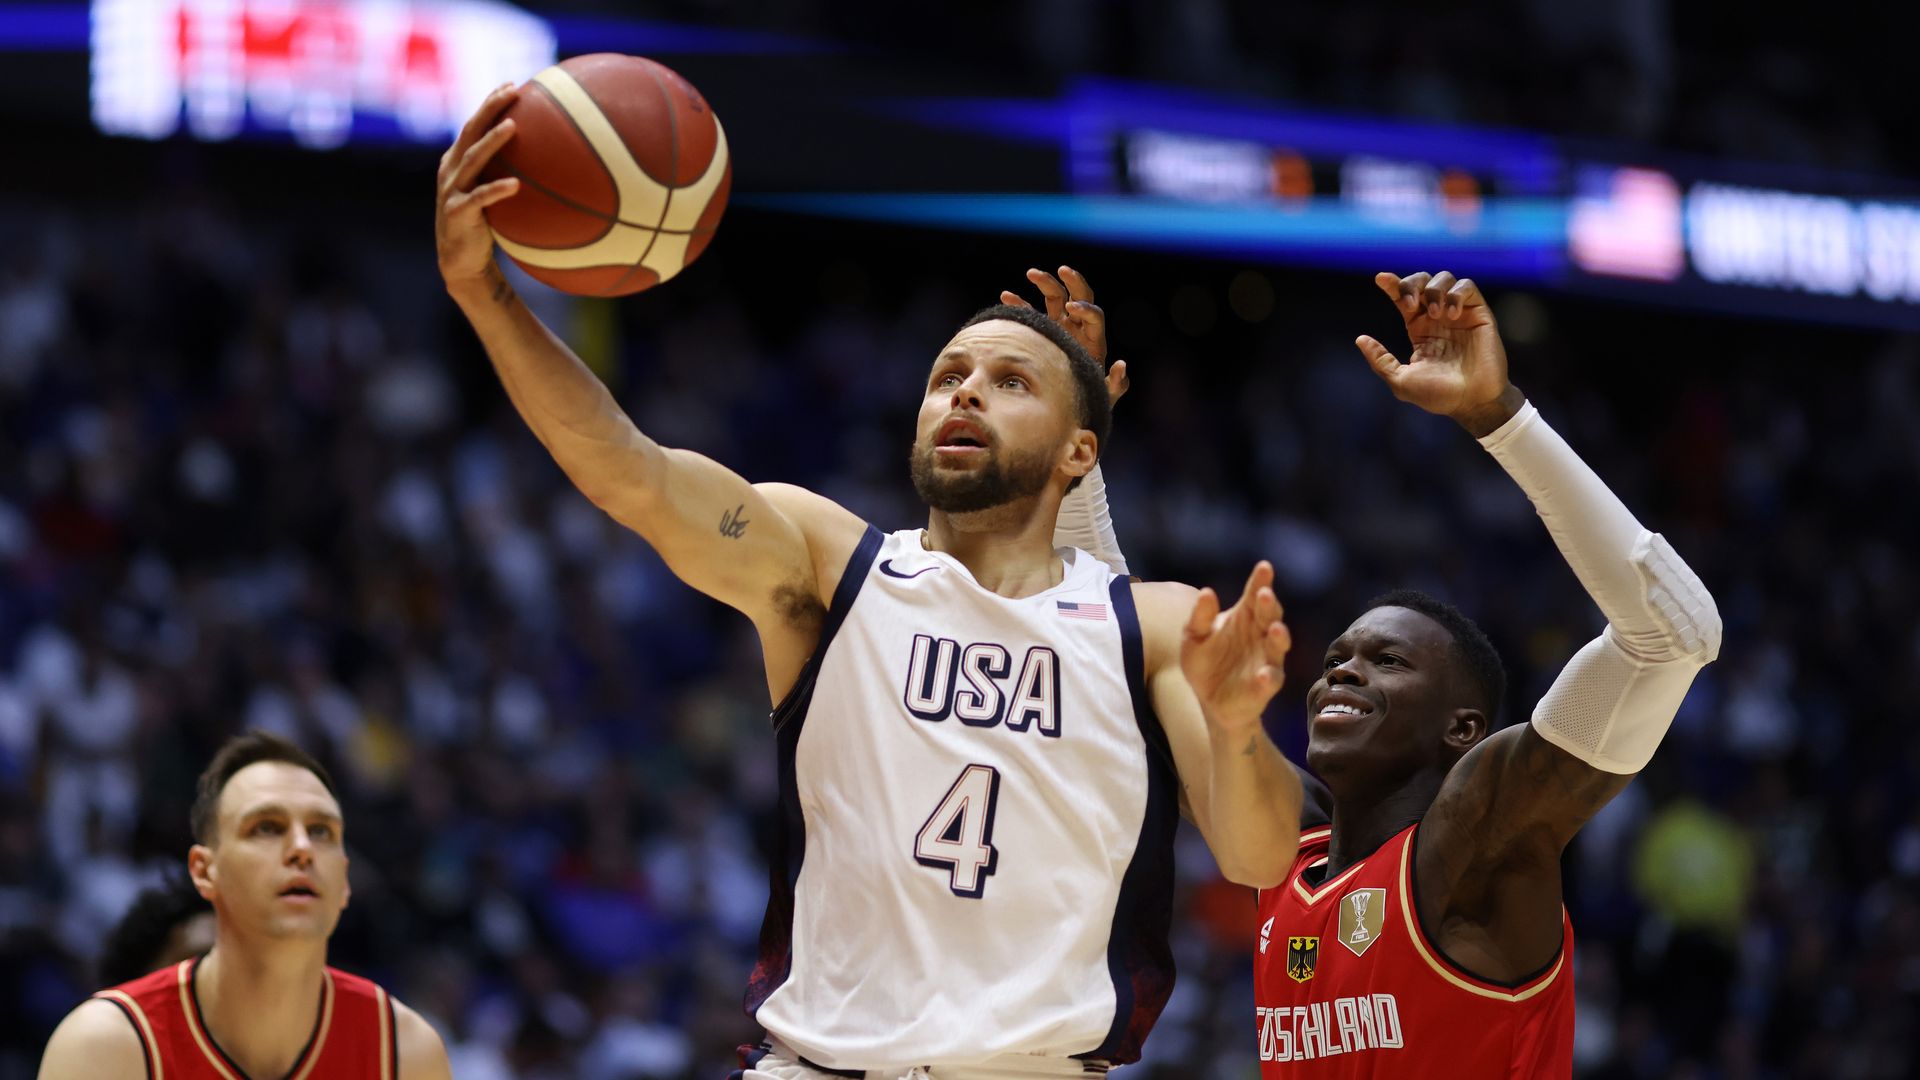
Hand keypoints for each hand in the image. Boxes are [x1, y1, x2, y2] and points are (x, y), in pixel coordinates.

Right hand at [436, 84, 522, 293]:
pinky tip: (516, 184)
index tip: (512, 84)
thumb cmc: (483, 224)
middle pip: (470, 131)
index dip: (490, 103)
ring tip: (512, 126)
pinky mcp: (458, 213)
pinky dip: (496, 190)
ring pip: (472, 159)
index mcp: (457, 160)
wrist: (461, 261)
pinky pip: (480, 198)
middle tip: (512, 91)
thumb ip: (506, 172)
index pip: (474, 124)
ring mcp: (452, 190)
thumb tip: (549, 160)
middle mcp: (451, 170)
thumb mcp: (492, 193)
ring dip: (492, 141)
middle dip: (489, 108)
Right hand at [1001, 265, 1127, 404]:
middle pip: (1079, 296)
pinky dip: (1020, 302)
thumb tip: (1121, 364)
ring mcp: (1060, 327)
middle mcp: (1078, 329)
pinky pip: (1031, 312)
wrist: (1067, 404)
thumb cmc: (1088, 400)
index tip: (1072, 307)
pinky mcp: (1043, 331)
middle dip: (1073, 282)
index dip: (1086, 309)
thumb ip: (1116, 385)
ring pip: (1055, 298)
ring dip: (1046, 282)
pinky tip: (1006, 295)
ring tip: (1031, 273)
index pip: (1094, 317)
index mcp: (1094, 341)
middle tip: (1062, 270)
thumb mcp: (1103, 396)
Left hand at [1181, 562, 1291, 735]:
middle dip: (1269, 606)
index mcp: (1244, 618)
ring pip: (1277, 647)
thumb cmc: (1205, 662)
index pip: (1255, 594)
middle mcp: (1260, 636)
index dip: (1261, 581)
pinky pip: (1270, 682)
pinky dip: (1268, 678)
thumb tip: (1206, 592)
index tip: (1264, 567)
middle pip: (1269, 616)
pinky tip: (1263, 674)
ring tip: (1276, 629)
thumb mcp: (1193, 638)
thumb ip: (1199, 617)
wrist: (1209, 700)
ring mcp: (1266, 661)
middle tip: (1264, 594)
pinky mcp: (1264, 687)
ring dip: (1279, 638)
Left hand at [1354, 271, 1523, 436]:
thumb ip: (1380, 360)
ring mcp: (1459, 314)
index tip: (1380, 278)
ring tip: (1435, 313)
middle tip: (1409, 303)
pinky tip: (1451, 315)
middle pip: (1422, 282)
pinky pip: (1467, 287)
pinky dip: (1456, 293)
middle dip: (1411, 283)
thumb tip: (1360, 339)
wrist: (1472, 402)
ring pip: (1444, 279)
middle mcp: (1438, 317)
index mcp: (1419, 329)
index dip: (1392, 285)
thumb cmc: (1439, 395)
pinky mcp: (1479, 314)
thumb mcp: (1401, 381)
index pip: (1403, 299)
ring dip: (1434, 290)